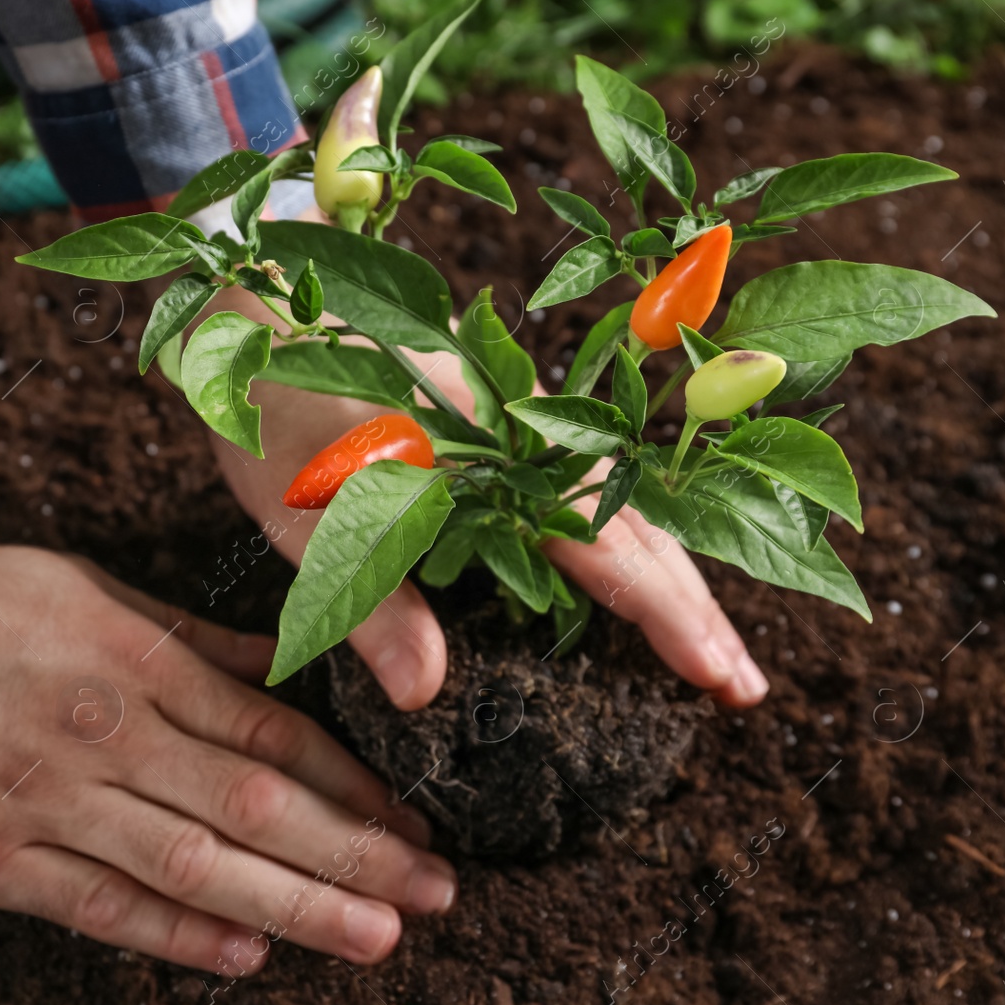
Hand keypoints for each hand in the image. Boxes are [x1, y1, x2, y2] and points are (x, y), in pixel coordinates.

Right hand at [0, 533, 453, 975]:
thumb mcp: (81, 585)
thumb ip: (188, 636)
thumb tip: (283, 666)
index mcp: (132, 658)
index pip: (273, 735)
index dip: (355, 786)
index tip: (415, 822)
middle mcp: (104, 733)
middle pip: (255, 808)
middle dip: (357, 856)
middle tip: (436, 895)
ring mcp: (46, 801)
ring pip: (193, 865)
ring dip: (294, 906)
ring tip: (374, 937)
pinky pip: (98, 906)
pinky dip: (175, 934)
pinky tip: (244, 956)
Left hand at [206, 290, 766, 710]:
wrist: (255, 310)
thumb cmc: (274, 411)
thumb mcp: (309, 519)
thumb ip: (372, 601)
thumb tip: (427, 694)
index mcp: (490, 464)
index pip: (602, 547)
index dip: (664, 617)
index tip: (719, 677)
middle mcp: (521, 445)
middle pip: (636, 529)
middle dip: (697, 611)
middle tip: (748, 689)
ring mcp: (515, 435)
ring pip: (619, 510)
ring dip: (671, 581)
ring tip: (715, 652)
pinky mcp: (497, 436)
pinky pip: (583, 495)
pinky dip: (624, 547)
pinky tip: (633, 584)